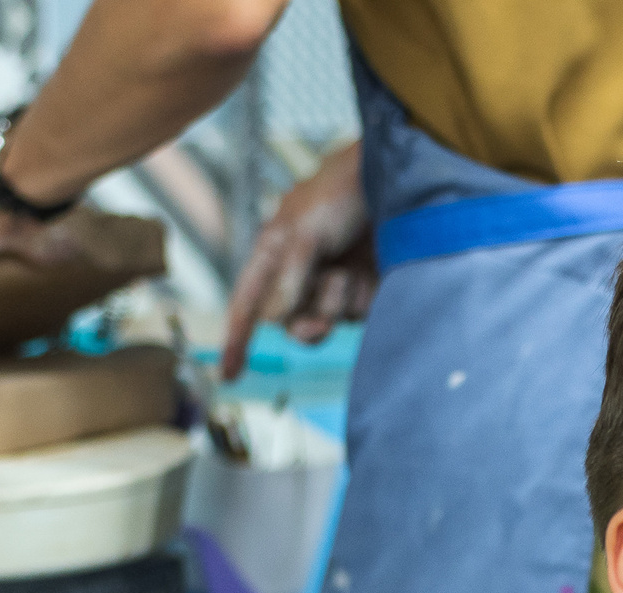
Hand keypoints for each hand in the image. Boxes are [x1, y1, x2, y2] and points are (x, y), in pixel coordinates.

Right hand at [222, 140, 372, 381]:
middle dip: (305, 320)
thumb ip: (287, 277)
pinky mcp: (364, 292)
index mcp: (272, 255)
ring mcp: (333, 286)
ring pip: (324, 323)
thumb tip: (273, 320)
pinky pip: (355, 317)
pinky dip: (359, 298)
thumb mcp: (302, 232)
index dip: (236, 340)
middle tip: (319, 303)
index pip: (247, 305)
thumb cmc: (339, 195)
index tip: (229, 376)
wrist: (394, 185)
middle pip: (290, 326)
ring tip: (346, 268)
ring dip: (334, 302)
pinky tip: (367, 270)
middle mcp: (300, 276)